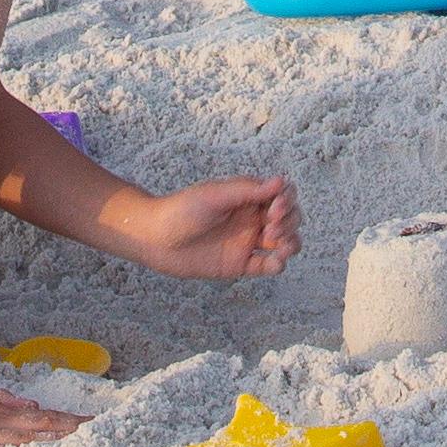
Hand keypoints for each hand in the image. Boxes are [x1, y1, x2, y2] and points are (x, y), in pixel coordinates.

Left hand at [117, 173, 301, 284]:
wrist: (156, 239)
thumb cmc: (182, 210)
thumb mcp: (215, 195)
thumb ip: (248, 190)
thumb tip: (280, 181)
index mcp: (247, 197)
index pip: (282, 195)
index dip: (287, 200)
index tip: (275, 208)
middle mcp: (251, 218)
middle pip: (288, 218)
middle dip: (289, 221)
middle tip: (270, 227)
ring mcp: (246, 242)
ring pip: (283, 243)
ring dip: (290, 243)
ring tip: (280, 248)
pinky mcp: (240, 265)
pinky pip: (266, 266)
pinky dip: (277, 265)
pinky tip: (274, 262)